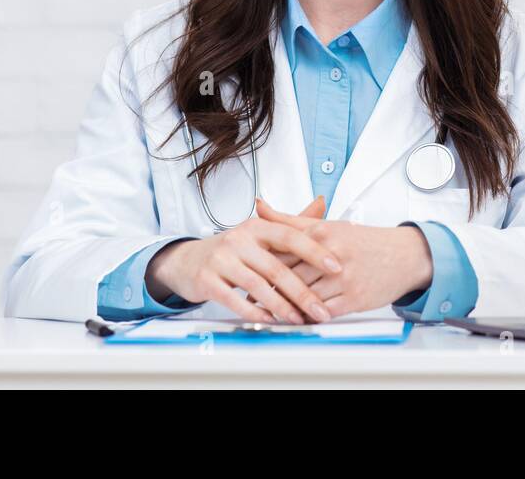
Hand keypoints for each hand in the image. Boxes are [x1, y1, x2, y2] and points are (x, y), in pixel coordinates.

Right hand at [146, 195, 340, 323]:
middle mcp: (239, 240)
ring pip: (258, 286)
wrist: (188, 261)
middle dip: (303, 292)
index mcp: (257, 227)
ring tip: (299, 320)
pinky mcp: (207, 280)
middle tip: (321, 310)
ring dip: (281, 307)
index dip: (314, 251)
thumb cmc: (233, 249)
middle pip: (277, 267)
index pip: (290, 236)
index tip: (336, 266)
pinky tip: (270, 320)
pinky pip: (234, 300)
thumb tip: (323, 204)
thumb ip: (292, 223)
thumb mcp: (260, 232)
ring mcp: (221, 260)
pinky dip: (254, 312)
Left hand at [256, 199, 432, 318]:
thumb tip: (259, 206)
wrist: (404, 255)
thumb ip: (289, 220)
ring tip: (270, 313)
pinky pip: (325, 311)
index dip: (263, 263)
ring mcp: (344, 278)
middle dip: (270, 289)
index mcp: (323, 233)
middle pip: (291, 275)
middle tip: (251, 298)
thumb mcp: (328, 225)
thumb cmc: (362, 241)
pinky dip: (309, 317)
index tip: (247, 272)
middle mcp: (332, 254)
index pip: (284, 250)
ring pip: (306, 296)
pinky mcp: (354, 298)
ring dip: (287, 307)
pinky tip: (298, 320)